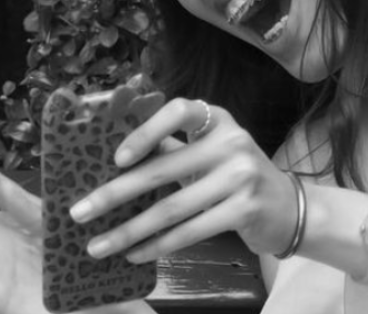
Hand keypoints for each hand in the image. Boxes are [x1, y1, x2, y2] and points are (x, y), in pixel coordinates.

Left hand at [69, 98, 297, 261]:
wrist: (288, 208)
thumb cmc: (232, 176)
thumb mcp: (208, 152)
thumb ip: (171, 148)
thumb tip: (110, 159)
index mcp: (215, 119)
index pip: (178, 112)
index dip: (145, 131)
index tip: (115, 158)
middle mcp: (231, 141)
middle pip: (162, 170)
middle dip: (114, 194)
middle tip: (79, 211)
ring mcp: (241, 176)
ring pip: (172, 209)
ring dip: (129, 230)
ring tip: (97, 245)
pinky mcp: (246, 210)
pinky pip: (190, 231)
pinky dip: (158, 246)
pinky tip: (133, 254)